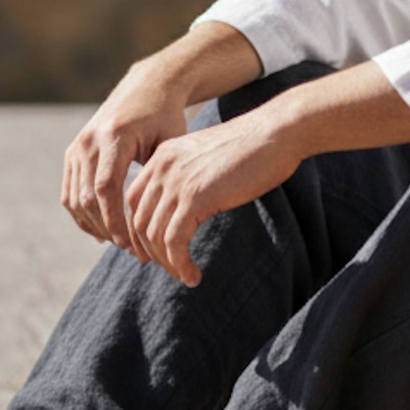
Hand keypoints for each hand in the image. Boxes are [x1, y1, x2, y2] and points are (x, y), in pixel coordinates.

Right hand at [62, 61, 190, 259]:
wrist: (147, 86)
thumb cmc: (167, 117)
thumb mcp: (171, 142)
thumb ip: (160, 176)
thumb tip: (157, 220)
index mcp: (114, 136)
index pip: (106, 188)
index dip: (115, 220)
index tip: (131, 244)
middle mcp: (89, 140)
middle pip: (87, 197)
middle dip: (107, 228)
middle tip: (132, 250)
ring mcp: (77, 146)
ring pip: (75, 199)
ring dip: (94, 226)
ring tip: (120, 243)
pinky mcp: (72, 152)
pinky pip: (70, 192)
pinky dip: (83, 215)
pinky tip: (103, 231)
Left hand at [125, 105, 304, 285]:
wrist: (275, 133)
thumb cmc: (252, 148)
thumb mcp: (208, 159)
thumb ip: (190, 177)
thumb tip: (188, 207)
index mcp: (163, 156)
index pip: (133, 200)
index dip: (138, 230)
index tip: (152, 251)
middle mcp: (163, 167)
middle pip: (139, 220)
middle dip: (150, 251)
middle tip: (170, 268)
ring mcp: (177, 182)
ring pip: (155, 236)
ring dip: (168, 263)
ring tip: (185, 276)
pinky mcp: (195, 198)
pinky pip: (175, 242)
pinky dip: (180, 264)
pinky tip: (193, 276)